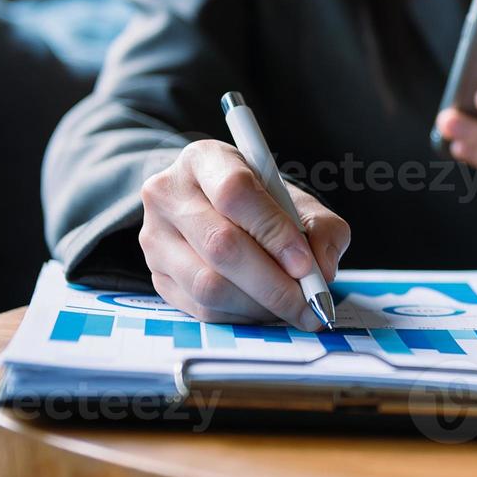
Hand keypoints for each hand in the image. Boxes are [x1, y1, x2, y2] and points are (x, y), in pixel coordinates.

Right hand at [139, 140, 350, 328]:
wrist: (214, 210)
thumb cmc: (261, 204)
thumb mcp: (296, 200)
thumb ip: (321, 228)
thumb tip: (322, 270)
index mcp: (204, 159)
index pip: (234, 193)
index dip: (274, 232)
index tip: (306, 264)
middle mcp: (169, 194)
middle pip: (220, 245)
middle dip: (274, 283)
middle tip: (311, 303)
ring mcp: (155, 238)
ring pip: (208, 285)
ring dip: (260, 305)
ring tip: (292, 307)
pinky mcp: (157, 276)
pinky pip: (202, 309)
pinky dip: (242, 317)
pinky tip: (265, 309)